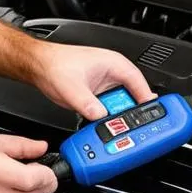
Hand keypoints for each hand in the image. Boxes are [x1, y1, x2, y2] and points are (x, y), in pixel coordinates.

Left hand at [30, 42, 154, 121]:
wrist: (39, 66)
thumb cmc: (55, 65)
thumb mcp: (72, 88)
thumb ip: (87, 104)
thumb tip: (100, 116)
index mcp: (114, 64)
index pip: (139, 82)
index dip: (147, 100)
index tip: (152, 115)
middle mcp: (113, 73)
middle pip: (133, 96)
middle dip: (132, 112)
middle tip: (134, 127)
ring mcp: (105, 84)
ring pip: (121, 103)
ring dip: (119, 115)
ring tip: (118, 128)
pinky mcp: (98, 94)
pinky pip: (110, 107)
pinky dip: (110, 116)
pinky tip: (105, 124)